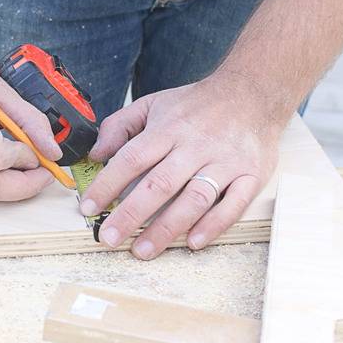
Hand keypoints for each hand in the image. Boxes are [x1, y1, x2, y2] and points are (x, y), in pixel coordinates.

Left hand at [79, 75, 286, 257]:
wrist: (253, 93)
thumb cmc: (197, 105)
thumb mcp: (154, 104)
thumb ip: (120, 126)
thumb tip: (95, 154)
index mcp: (169, 129)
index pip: (132, 158)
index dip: (108, 184)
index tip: (88, 207)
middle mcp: (196, 146)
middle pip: (160, 184)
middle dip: (131, 214)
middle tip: (109, 238)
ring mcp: (225, 162)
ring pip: (194, 199)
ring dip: (167, 228)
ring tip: (143, 250)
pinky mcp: (250, 175)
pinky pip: (233, 205)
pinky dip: (213, 225)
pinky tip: (192, 242)